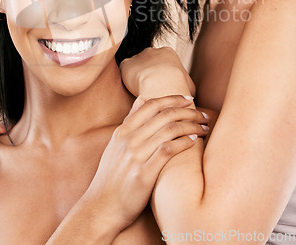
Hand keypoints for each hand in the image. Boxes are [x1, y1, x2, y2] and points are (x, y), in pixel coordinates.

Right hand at [85, 95, 207, 231]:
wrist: (101, 207)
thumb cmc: (111, 177)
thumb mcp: (115, 145)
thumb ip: (129, 121)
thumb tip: (142, 98)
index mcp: (122, 131)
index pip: (151, 104)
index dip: (172, 98)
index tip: (189, 99)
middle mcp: (129, 140)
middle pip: (164, 115)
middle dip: (188, 112)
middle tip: (203, 115)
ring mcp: (136, 156)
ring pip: (169, 130)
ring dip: (191, 126)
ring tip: (204, 128)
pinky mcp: (144, 174)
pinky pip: (167, 150)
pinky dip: (183, 142)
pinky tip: (194, 140)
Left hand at [120, 47, 195, 98]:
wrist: (162, 87)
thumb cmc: (178, 88)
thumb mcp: (190, 87)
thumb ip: (188, 87)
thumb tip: (191, 96)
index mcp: (168, 52)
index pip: (163, 60)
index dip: (162, 74)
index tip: (161, 84)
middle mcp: (153, 50)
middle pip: (149, 60)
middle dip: (150, 72)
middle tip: (151, 87)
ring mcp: (138, 56)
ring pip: (137, 66)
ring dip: (138, 75)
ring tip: (141, 90)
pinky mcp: (126, 64)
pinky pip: (125, 71)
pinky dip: (128, 79)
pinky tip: (132, 89)